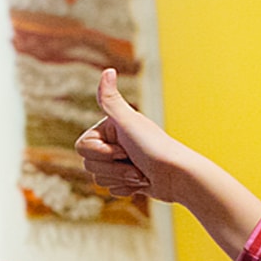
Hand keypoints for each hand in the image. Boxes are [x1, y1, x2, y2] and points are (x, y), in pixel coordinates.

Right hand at [79, 68, 260, 260]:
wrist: (177, 176)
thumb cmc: (154, 147)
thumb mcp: (129, 123)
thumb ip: (111, 100)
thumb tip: (108, 70)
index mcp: (110, 128)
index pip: (82, 147)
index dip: (102, 153)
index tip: (124, 149)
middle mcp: (114, 142)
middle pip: (89, 164)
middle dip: (114, 169)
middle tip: (135, 163)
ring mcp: (120, 162)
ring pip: (99, 179)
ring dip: (121, 179)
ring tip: (141, 174)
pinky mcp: (126, 179)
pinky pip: (111, 190)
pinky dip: (126, 189)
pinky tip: (142, 183)